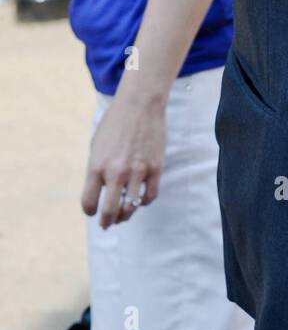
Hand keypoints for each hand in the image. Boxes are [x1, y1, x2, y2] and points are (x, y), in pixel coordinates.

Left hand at [81, 80, 167, 228]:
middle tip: (107, 224)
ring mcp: (137, 171)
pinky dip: (144, 202)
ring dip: (126, 215)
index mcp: (96, 167)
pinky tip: (140, 199)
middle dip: (107, 222)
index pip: (89, 203)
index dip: (90, 211)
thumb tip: (100, 193)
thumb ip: (96, 171)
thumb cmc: (114, 124)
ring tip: (124, 215)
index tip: (93, 211)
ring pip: (131, 207)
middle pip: (110, 211)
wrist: (139, 105)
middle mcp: (116, 172)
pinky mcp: (155, 168)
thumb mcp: (96, 147)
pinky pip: (150, 196)